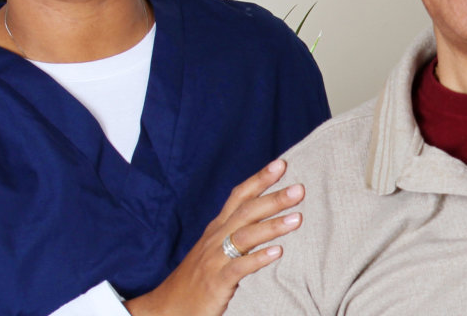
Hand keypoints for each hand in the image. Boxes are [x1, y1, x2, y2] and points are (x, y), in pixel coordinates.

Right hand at [124, 159, 304, 315]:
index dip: (259, 180)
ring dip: (272, 225)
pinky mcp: (217, 282)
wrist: (167, 306)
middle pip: (246, 212)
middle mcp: (216, 239)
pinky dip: (258, 259)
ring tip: (297, 218)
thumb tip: (263, 215)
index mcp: (217, 228)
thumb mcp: (215, 247)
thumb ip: (235, 231)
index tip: (282, 164)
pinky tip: (277, 252)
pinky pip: (239, 268)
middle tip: (299, 188)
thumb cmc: (198, 276)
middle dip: (273, 199)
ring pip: (245, 237)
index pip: (239, 197)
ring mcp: (215, 260)